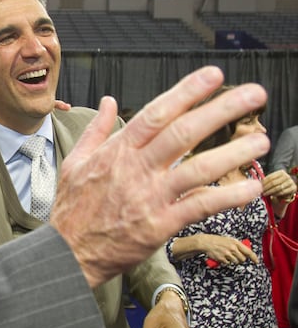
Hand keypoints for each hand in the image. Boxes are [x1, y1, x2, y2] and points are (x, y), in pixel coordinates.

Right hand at [49, 66, 268, 287]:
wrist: (68, 252)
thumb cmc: (72, 209)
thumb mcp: (75, 161)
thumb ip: (96, 129)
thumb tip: (109, 101)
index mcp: (117, 151)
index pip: (157, 113)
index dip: (187, 92)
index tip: (213, 76)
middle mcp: (136, 169)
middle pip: (184, 133)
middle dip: (221, 111)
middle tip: (253, 95)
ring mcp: (150, 197)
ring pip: (198, 169)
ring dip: (232, 153)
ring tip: (259, 141)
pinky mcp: (160, 225)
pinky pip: (199, 207)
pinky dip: (227, 197)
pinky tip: (249, 187)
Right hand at [202, 234, 257, 266]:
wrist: (206, 242)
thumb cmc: (218, 240)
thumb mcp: (229, 240)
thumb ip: (238, 246)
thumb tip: (246, 252)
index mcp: (235, 243)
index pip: (248, 251)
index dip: (253, 257)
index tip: (256, 261)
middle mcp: (232, 249)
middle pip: (242, 259)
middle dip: (241, 259)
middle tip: (236, 256)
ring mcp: (227, 254)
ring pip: (236, 262)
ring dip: (233, 260)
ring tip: (228, 255)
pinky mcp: (222, 259)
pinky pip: (228, 263)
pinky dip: (226, 261)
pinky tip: (222, 256)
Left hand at [262, 169, 296, 201]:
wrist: (286, 191)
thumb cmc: (277, 185)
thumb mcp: (272, 181)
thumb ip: (267, 181)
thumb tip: (258, 184)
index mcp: (281, 172)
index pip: (270, 177)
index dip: (263, 183)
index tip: (259, 186)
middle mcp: (287, 176)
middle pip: (273, 182)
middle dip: (266, 188)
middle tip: (261, 191)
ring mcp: (291, 182)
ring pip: (278, 188)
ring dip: (270, 191)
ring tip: (265, 194)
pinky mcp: (293, 188)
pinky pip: (282, 192)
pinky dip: (276, 194)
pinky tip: (272, 195)